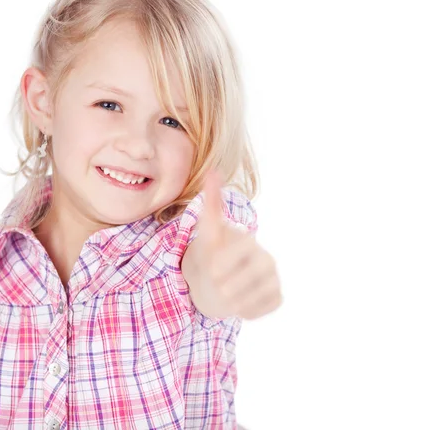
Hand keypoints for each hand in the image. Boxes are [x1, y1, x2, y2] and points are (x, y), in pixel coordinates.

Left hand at [181, 169, 282, 319]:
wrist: (221, 275)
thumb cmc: (213, 249)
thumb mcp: (207, 229)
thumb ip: (210, 203)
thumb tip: (213, 171)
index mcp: (248, 242)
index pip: (234, 258)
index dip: (220, 265)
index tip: (213, 268)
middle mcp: (267, 260)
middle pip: (236, 286)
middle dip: (220, 286)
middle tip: (218, 280)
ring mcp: (274, 280)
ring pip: (245, 301)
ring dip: (229, 300)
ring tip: (226, 288)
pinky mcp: (277, 298)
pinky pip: (256, 312)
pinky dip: (243, 310)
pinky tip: (240, 298)